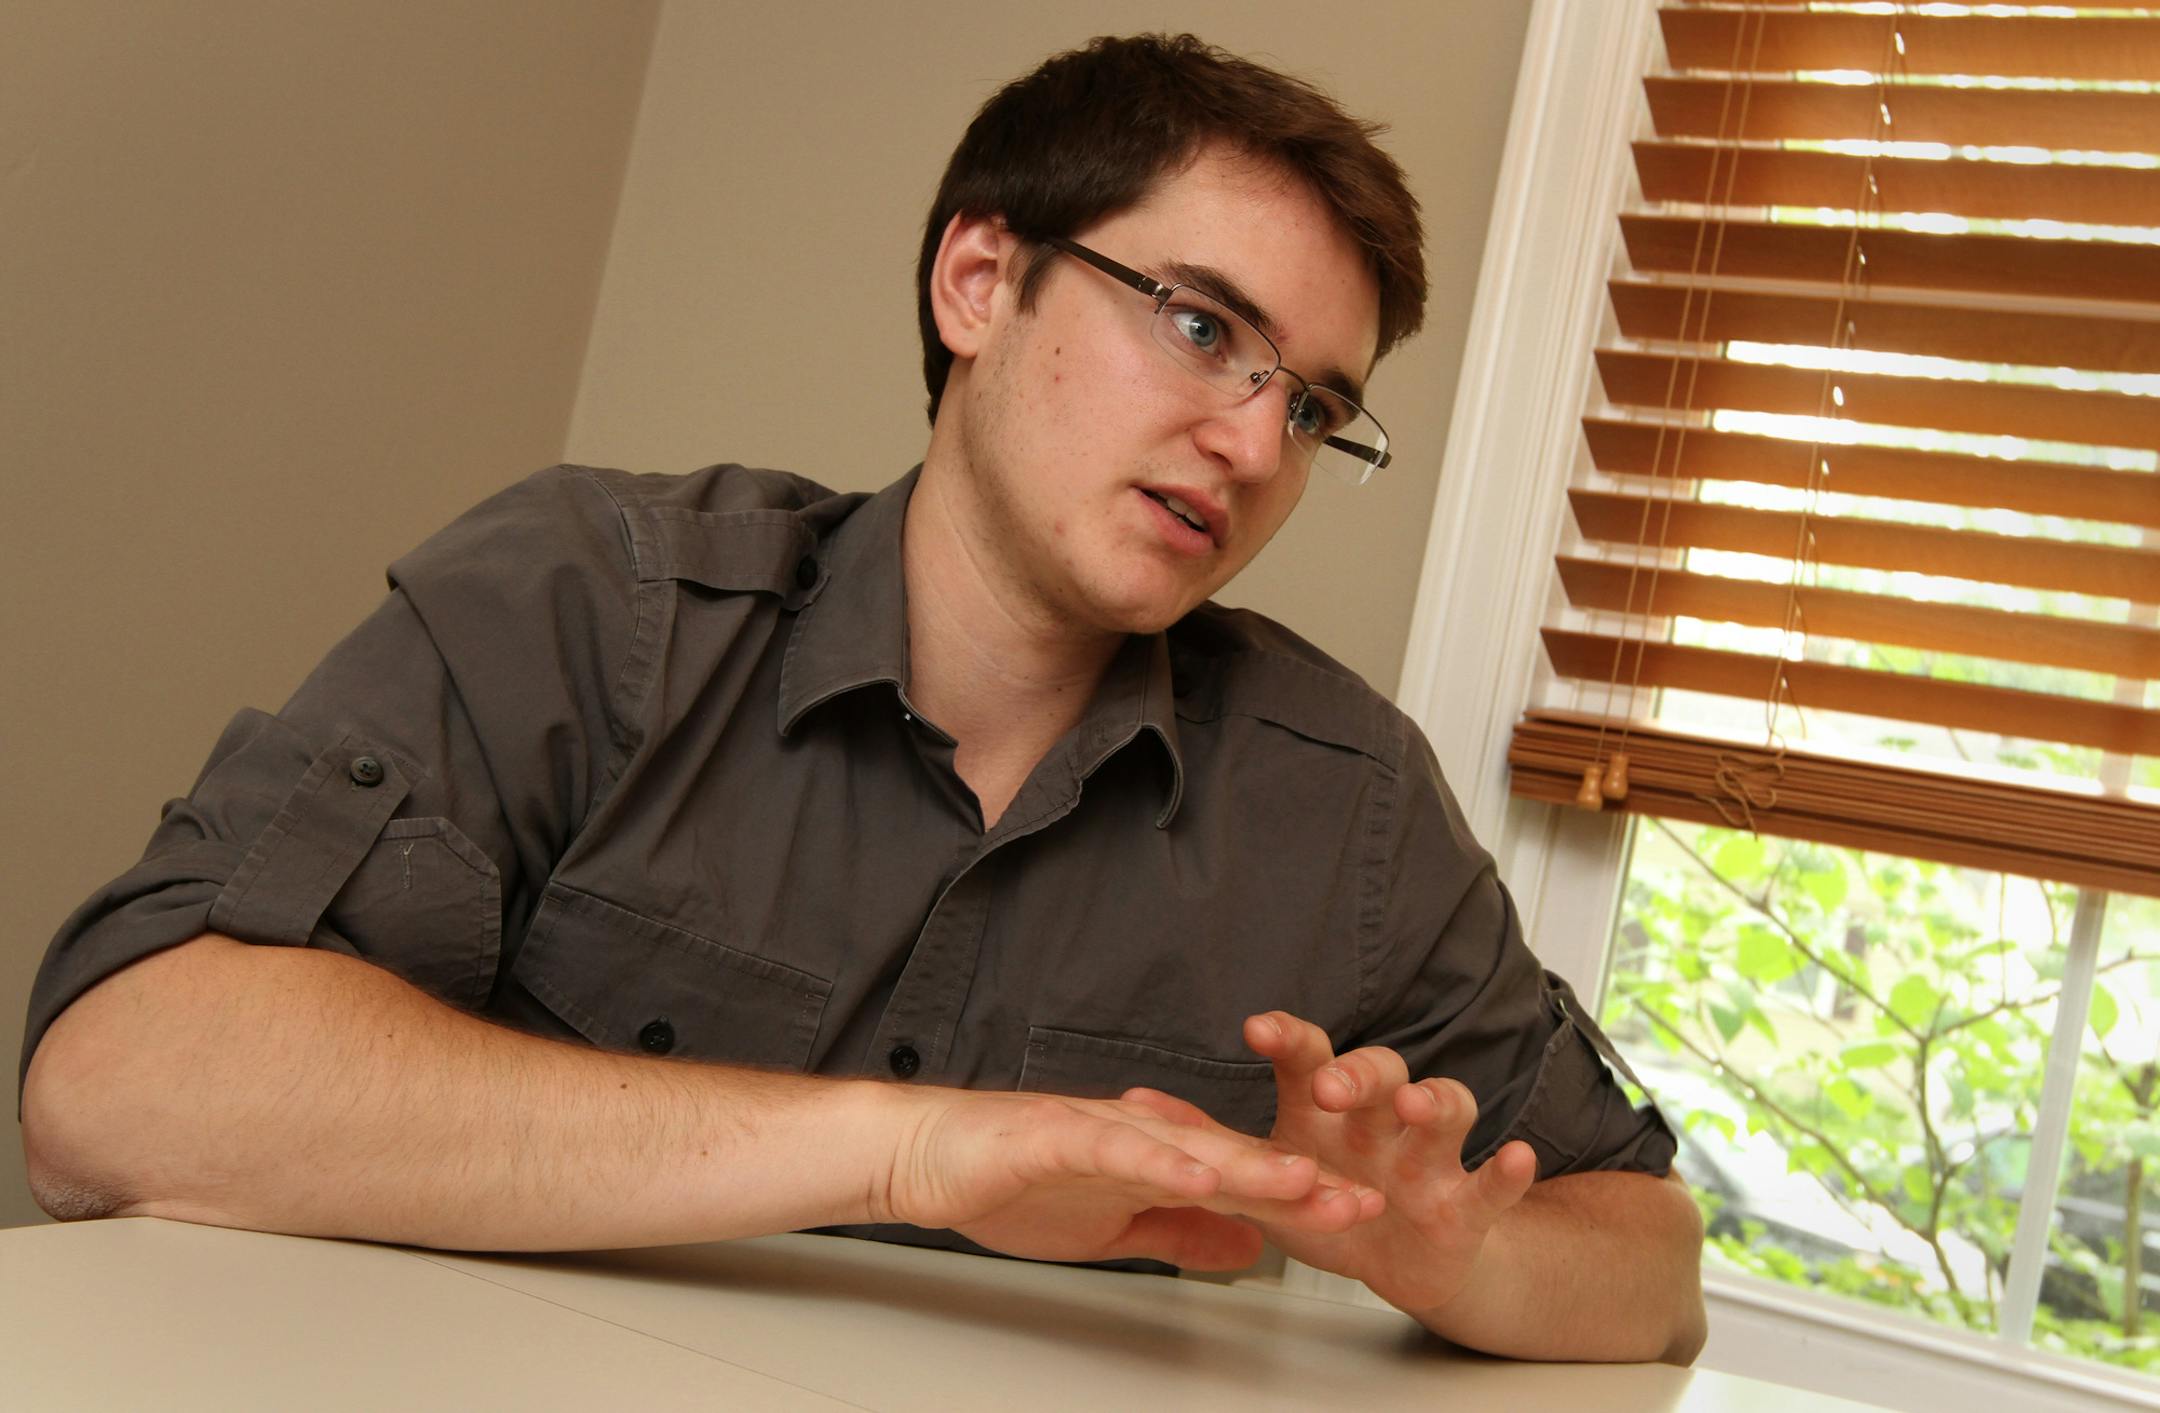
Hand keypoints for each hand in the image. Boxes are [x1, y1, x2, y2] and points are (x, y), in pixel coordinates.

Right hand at [879, 1086, 1379, 1270]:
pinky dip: (1158, 1159)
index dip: (1304, 1199)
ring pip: (1186, 1147)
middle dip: (1299, 1182)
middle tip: (1362, 1199)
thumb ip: (1183, 1234)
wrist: (929, 1156)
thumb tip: (1250, 1251)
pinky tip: (1195, 1172)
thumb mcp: (1116, 1229)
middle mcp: (1142, 1135)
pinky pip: (1116, 1147)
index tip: (1363, 1213)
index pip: (1243, 1182)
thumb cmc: (1013, 1183)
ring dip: (1245, 1163)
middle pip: (1233, 1160)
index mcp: (1158, 1160)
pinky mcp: (1058, 1135)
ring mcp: (1102, 1130)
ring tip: (1302, 1180)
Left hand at [1127, 1012, 1536, 1314]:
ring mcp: (1428, 1158)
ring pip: (1445, 1107)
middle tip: (1333, 1087)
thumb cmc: (1325, 1198)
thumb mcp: (1263, 1171)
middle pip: (1380, 1072)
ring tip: (1419, 1105)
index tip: (1257, 1029)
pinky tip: (1517, 1157)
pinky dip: (1507, 1170)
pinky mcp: (1465, 1204)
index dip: (1287, 1039)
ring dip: (1434, 1101)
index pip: (1309, 1057)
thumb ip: (1207, 1138)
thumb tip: (1133, 1104)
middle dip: (1358, 1074)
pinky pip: (1492, 1182)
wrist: (1396, 1262)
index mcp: (1328, 1107)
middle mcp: (1382, 1119)